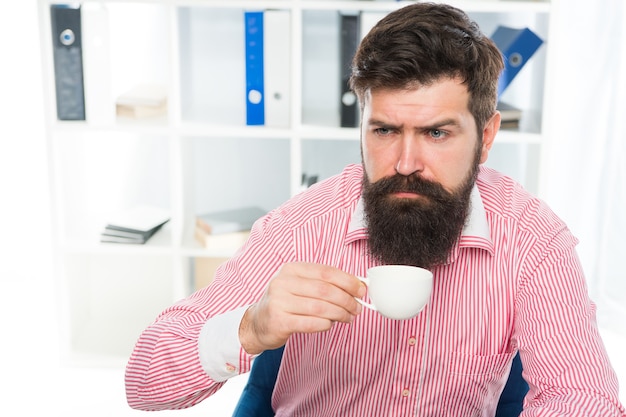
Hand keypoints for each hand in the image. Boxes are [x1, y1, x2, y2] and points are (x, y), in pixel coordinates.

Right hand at [239, 262, 364, 354]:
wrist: (257, 323)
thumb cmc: (285, 303)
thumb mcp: (299, 286)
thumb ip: (323, 284)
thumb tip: (356, 286)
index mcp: (291, 269)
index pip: (326, 272)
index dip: (348, 281)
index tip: (362, 290)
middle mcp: (283, 283)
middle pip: (325, 290)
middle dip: (347, 300)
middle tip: (357, 308)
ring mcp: (279, 302)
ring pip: (320, 308)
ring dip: (340, 314)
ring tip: (348, 317)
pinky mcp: (279, 322)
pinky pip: (311, 323)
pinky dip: (326, 325)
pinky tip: (330, 324)